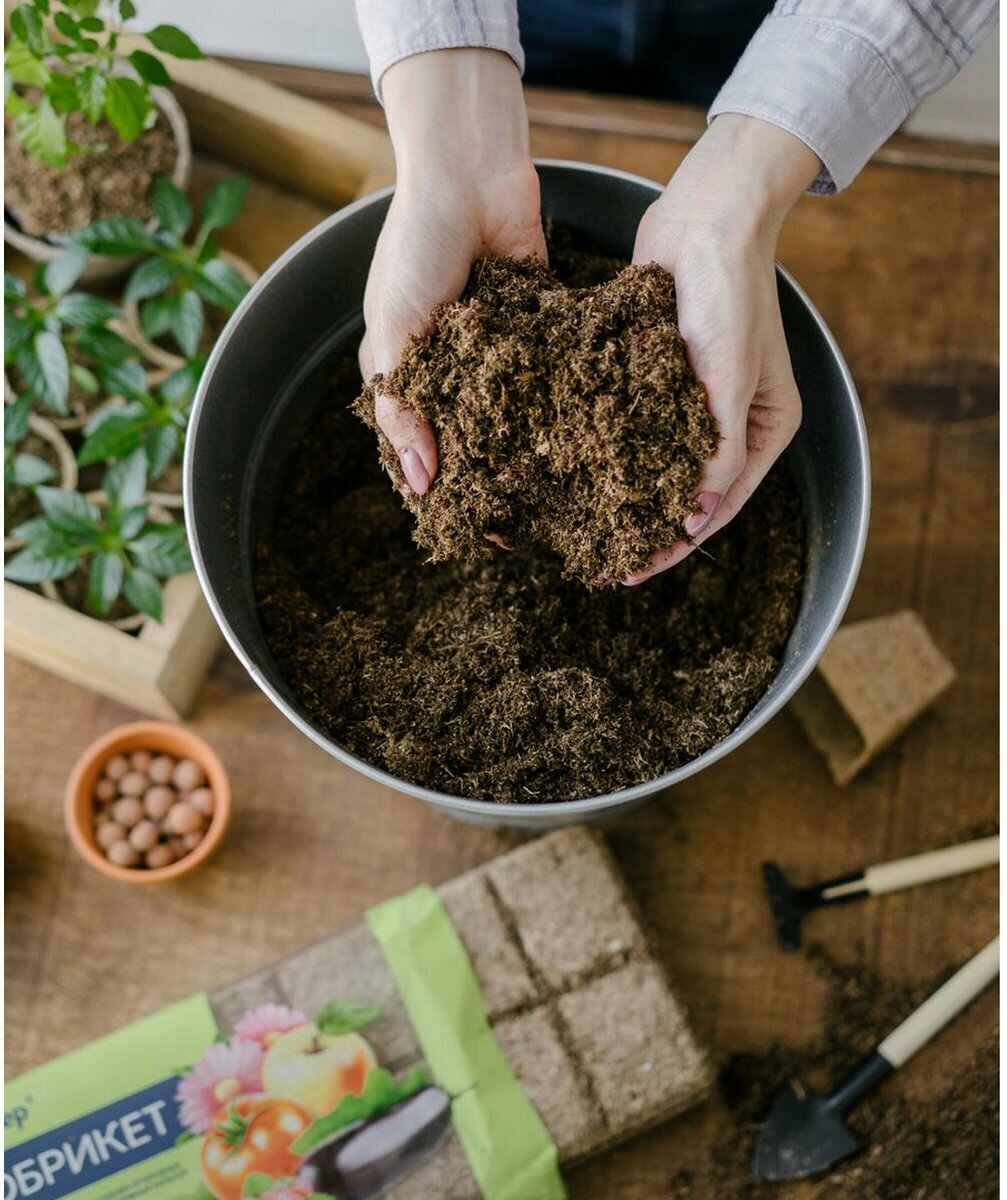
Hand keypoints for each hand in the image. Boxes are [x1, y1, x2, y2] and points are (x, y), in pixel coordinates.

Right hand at [360, 49, 544, 494]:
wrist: (468, 171)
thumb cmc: (416, 247)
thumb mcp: (394, 330)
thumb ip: (404, 408)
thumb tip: (423, 484)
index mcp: (407, 372)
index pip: (418, 448)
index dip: (438, 492)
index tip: (463, 533)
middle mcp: (452, 369)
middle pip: (471, 440)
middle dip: (491, 483)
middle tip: (519, 529)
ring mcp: (496, 351)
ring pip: (514, 415)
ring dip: (529, 453)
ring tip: (556, 499)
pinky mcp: (537, 327)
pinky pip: (548, 373)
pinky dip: (561, 402)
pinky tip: (584, 441)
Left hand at [624, 114, 821, 583]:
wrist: (706, 216)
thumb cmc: (730, 292)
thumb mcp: (731, 380)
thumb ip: (718, 452)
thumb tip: (693, 519)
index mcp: (765, 429)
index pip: (719, 507)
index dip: (677, 544)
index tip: (633, 571)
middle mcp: (733, 422)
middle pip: (688, 493)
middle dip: (649, 528)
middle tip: (603, 562)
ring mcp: (695, 399)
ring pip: (659, 464)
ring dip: (627, 495)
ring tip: (587, 528)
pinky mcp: (660, 375)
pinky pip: (638, 426)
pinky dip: (614, 451)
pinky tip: (581, 472)